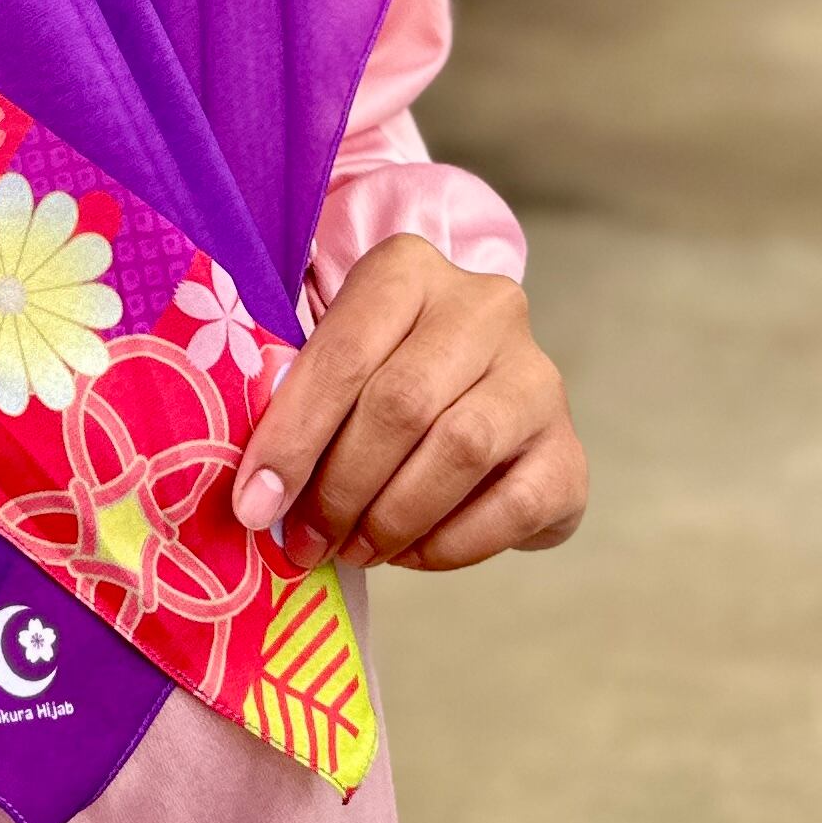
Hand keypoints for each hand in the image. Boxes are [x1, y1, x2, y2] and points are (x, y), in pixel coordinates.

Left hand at [230, 233, 585, 572]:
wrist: (477, 393)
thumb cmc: (382, 373)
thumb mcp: (336, 358)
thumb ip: (298, 400)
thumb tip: (257, 496)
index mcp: (409, 269)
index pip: (344, 352)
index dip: (293, 436)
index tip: (253, 504)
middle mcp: (484, 307)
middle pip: (401, 404)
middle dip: (339, 486)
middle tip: (306, 541)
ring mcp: (536, 376)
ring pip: (459, 451)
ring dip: (391, 518)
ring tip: (353, 550)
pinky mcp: (567, 450)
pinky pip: (511, 508)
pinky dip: (449, 544)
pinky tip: (409, 553)